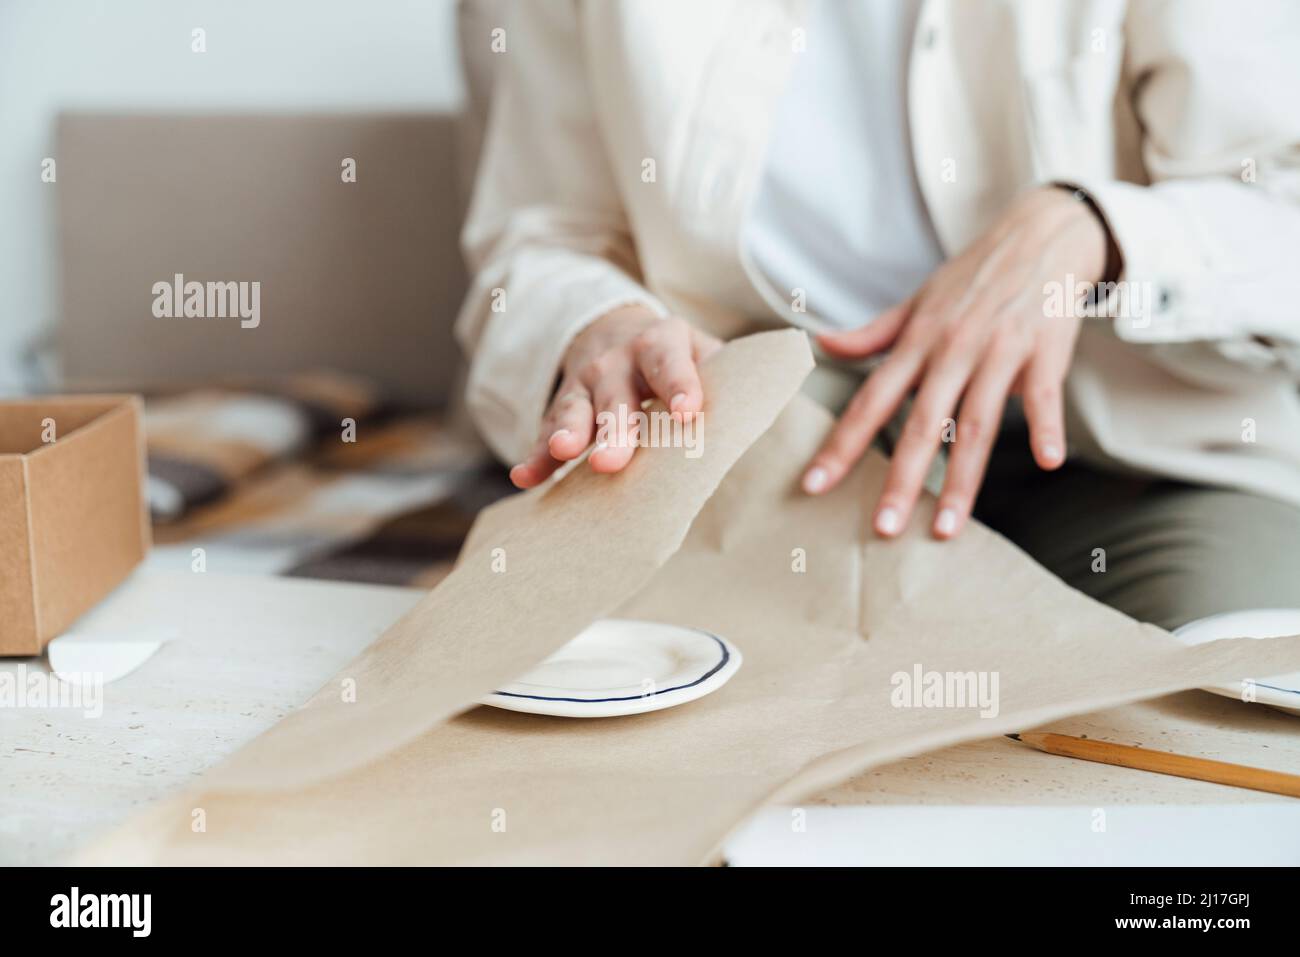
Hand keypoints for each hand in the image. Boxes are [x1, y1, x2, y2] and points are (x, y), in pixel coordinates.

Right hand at [509, 305, 719, 487]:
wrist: (617, 332)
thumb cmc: (677, 360)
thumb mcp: (705, 355)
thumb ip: (731, 383)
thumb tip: (768, 417)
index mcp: (664, 343)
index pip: (672, 362)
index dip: (680, 386)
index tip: (687, 413)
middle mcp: (619, 360)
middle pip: (618, 395)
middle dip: (617, 428)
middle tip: (616, 461)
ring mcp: (585, 384)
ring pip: (575, 409)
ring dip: (568, 432)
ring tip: (566, 453)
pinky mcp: (561, 408)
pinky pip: (545, 433)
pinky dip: (536, 456)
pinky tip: (526, 477)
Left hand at [801, 187, 1107, 539]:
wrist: (1042, 233)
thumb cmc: (974, 276)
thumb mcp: (919, 300)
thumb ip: (874, 332)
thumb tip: (822, 344)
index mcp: (917, 342)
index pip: (870, 401)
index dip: (841, 445)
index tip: (814, 486)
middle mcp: (952, 350)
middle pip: (921, 424)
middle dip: (901, 480)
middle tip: (883, 529)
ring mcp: (999, 351)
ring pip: (977, 424)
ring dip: (962, 479)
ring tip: (945, 528)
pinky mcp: (1045, 351)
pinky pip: (1045, 395)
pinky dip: (1046, 426)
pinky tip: (1045, 462)